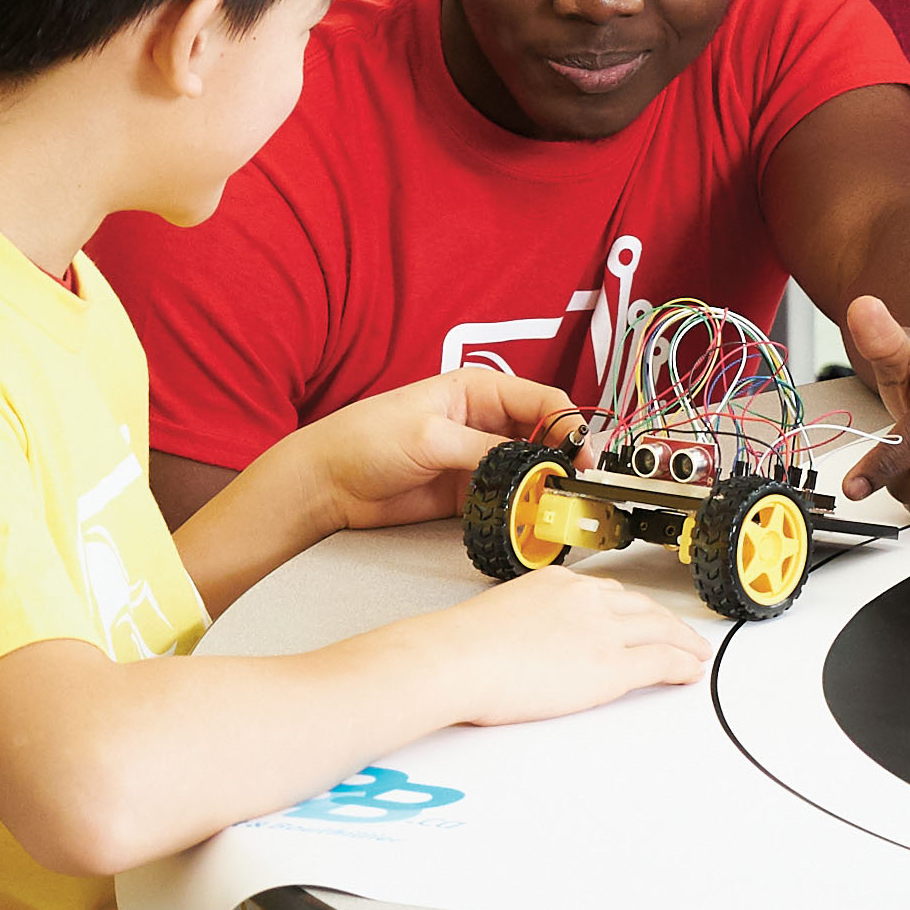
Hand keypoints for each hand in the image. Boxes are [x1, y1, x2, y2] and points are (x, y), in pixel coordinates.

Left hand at [315, 362, 585, 533]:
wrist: (327, 485)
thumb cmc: (365, 440)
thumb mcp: (430, 437)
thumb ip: (484, 450)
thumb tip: (531, 465)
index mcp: (478, 390)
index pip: (542, 401)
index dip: (569, 426)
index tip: (583, 455)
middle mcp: (484, 422)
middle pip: (542, 438)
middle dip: (562, 460)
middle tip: (574, 487)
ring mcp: (476, 458)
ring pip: (528, 471)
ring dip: (542, 488)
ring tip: (553, 507)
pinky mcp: (467, 492)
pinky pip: (506, 498)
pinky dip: (520, 509)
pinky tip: (526, 519)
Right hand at [409, 563, 719, 725]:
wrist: (457, 658)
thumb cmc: (460, 647)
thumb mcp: (497, 618)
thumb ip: (521, 625)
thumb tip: (520, 643)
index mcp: (556, 583)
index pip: (606, 592)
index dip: (629, 607)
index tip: (637, 615)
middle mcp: (585, 599)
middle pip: (640, 606)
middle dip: (664, 621)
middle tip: (679, 633)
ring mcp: (602, 630)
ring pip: (659, 629)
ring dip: (682, 641)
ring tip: (695, 652)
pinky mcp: (611, 665)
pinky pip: (660, 661)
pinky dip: (681, 665)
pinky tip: (689, 670)